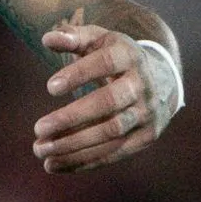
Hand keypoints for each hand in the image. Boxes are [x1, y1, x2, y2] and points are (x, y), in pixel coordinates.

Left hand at [31, 24, 173, 173]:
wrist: (162, 79)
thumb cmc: (116, 57)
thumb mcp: (98, 40)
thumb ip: (72, 36)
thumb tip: (47, 38)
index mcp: (129, 56)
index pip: (105, 63)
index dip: (79, 74)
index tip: (50, 87)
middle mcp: (142, 85)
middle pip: (109, 103)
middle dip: (72, 118)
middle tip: (38, 129)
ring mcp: (146, 113)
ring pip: (111, 132)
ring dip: (74, 145)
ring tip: (40, 150)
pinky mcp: (146, 136)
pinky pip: (115, 152)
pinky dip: (84, 161)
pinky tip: (54, 165)